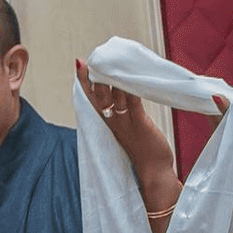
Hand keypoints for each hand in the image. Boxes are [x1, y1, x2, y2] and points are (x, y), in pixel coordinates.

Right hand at [77, 60, 181, 232]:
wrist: (152, 174)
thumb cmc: (142, 152)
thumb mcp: (127, 131)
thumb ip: (122, 113)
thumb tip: (120, 93)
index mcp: (106, 124)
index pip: (91, 99)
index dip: (84, 82)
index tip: (79, 64)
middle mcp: (111, 122)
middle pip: (98, 95)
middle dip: (93, 76)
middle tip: (90, 58)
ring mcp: (124, 123)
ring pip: (113, 95)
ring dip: (110, 78)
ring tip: (108, 61)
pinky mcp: (139, 123)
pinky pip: (132, 101)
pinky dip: (130, 87)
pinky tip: (131, 74)